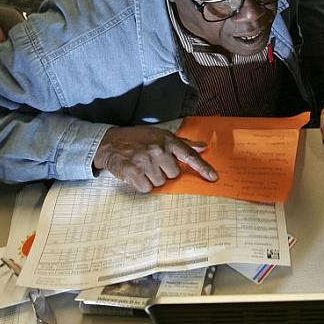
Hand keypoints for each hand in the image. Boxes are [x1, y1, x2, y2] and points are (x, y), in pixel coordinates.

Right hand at [93, 126, 216, 192]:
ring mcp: (145, 161)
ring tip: (143, 167)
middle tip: (153, 163)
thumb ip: (184, 143)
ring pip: (161, 183)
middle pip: (174, 174)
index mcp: (168, 140)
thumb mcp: (161, 135)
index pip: (189, 155)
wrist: (110, 142)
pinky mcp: (133, 172)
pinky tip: (136, 174)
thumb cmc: (138, 139)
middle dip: (165, 172)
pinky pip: (147, 188)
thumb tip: (204, 146)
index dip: (203, 168)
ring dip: (152, 178)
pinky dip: (141, 184)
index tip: (213, 177)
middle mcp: (158, 150)